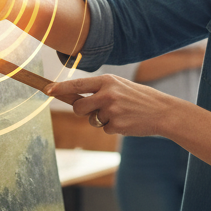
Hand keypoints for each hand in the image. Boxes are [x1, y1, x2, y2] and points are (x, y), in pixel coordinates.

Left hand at [46, 75, 177, 136]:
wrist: (162, 111)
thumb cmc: (139, 98)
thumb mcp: (120, 87)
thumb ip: (100, 90)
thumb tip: (76, 100)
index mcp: (108, 81)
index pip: (77, 84)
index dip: (60, 88)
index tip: (47, 90)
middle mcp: (107, 94)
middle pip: (79, 107)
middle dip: (82, 111)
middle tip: (93, 110)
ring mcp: (111, 110)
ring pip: (92, 120)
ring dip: (101, 120)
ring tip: (120, 114)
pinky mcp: (116, 125)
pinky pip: (105, 129)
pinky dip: (113, 127)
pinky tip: (127, 121)